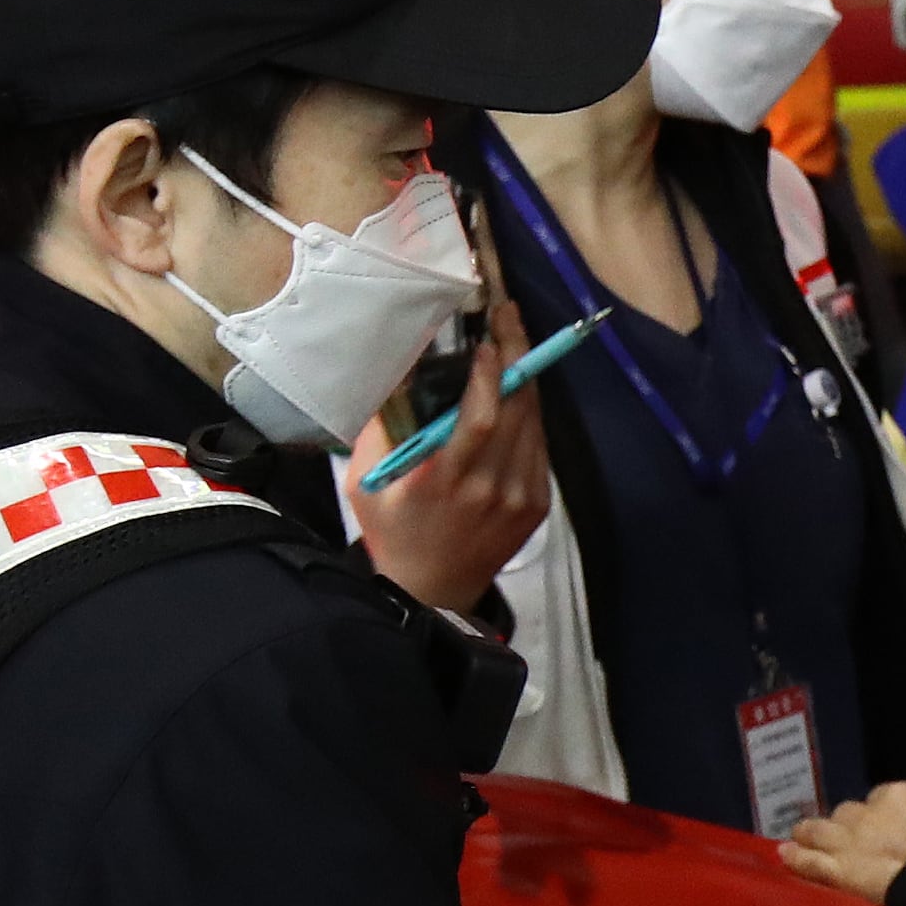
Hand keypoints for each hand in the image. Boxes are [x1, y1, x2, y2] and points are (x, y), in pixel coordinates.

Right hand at [348, 329, 550, 615]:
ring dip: (525, 378)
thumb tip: (398, 369)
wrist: (432, 590)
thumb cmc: (393, 529)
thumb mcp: (367, 481)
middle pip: (516, 409)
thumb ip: (381, 427)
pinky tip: (515, 392)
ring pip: (533, 422)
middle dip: (516, 354)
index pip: (479, 420)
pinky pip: (539, 445)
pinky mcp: (537, 505)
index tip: (486, 339)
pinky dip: (529, 414)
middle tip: (508, 315)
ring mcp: (519, 497)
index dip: (489, 375)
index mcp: (442, 481)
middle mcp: (488, 488)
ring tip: (511, 341)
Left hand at [782, 781, 905, 903]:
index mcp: (903, 795)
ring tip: (798, 837)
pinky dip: (797, 859)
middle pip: (850, 813)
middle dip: (849, 825)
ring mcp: (853, 843)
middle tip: (850, 838)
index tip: (887, 826)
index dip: (883, 813)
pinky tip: (784, 856)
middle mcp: (871, 813)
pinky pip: (811, 863)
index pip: (883, 798)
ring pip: (822, 831)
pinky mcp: (843, 873)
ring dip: (811, 834)